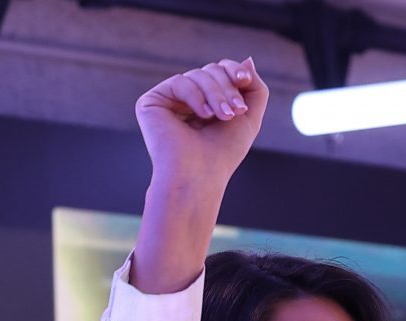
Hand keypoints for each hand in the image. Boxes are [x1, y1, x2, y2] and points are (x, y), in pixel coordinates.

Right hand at [135, 58, 265, 190]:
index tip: (245, 81)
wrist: (199, 176)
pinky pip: (180, 82)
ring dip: (216, 94)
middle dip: (227, 87)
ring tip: (223, 116)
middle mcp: (184, 100)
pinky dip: (196, 96)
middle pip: (210, 70)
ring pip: (197, 75)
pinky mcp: (151, 103)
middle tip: (235, 111)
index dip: (233, 72)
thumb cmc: (222, 154)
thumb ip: (254, 87)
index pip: (219, 72)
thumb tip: (248, 59)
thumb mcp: (248, 117)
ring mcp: (167, 101)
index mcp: (204, 103)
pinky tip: (203, 116)